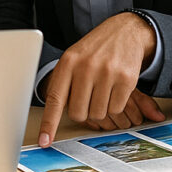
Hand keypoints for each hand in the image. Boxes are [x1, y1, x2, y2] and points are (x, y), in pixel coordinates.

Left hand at [38, 12, 156, 147]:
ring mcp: (107, 72)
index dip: (49, 123)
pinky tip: (115, 87)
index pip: (55, 99)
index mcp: (68, 62)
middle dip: (84, 111)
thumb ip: (65, 82)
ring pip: (99, 113)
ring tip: (103, 89)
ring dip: (101, 108)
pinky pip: (116, 108)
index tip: (44, 142)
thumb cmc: (96, 49)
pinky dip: (115, 103)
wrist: (125, 30)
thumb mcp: (74, 58)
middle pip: (79, 113)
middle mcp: (86, 67)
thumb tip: (54, 117)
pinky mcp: (126, 78)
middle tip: (89, 97)